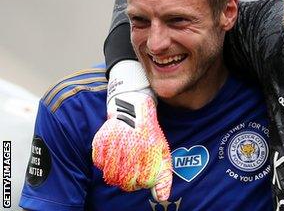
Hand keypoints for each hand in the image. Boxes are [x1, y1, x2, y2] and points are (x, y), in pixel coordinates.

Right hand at [91, 61, 171, 200]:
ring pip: (110, 176)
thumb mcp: (162, 152)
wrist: (134, 108)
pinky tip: (113, 157)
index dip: (143, 182)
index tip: (143, 176)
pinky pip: (98, 163)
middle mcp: (131, 148)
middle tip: (131, 175)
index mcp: (149, 151)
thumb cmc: (149, 133)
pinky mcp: (101, 140)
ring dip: (116, 176)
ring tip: (122, 167)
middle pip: (125, 183)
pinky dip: (104, 164)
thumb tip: (162, 199)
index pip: (144, 182)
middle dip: (129, 183)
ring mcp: (115, 144)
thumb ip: (163, 176)